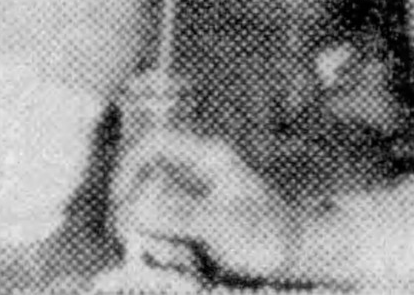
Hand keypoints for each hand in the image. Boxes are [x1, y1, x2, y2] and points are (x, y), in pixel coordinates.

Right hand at [113, 129, 295, 282]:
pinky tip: (193, 268)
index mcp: (205, 158)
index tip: (119, 203)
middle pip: (145, 187)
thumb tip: (134, 210)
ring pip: (153, 219)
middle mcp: (195, 176)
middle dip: (145, 221)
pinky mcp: (195, 230)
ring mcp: (194, 204)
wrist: (295, 258)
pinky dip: (171, 257)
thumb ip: (178, 215)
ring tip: (186, 261)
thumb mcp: (221, 223)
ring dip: (159, 243)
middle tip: (156, 248)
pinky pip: (166, 240)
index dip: (129, 168)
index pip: (153, 145)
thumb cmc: (266, 234)